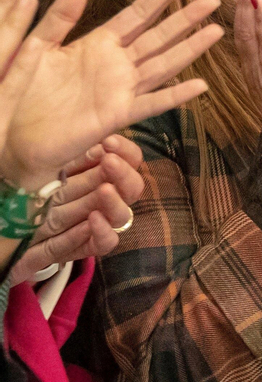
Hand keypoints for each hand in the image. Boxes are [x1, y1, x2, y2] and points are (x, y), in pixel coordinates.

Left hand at [6, 0, 221, 184]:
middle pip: (159, 36)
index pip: (137, 13)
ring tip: (217, 31)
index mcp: (99, 44)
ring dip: (191, 49)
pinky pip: (151, 104)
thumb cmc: (25, 91)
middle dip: (186, 17)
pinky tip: (200, 86)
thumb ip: (61, 17)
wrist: (16, 136)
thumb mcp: (40, 46)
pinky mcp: (118, 115)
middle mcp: (117, 64)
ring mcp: (121, 89)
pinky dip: (176, 96)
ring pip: (164, 64)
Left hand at [9, 136, 143, 284]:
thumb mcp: (37, 162)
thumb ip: (66, 147)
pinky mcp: (72, 250)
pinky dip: (102, 233)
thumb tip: (91, 131)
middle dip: (125, 174)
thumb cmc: (12, 187)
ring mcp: (82, 225)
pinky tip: (93, 221)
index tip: (112, 143)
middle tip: (110, 163)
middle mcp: (89, 198)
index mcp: (84, 172)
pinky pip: (101, 245)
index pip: (125, 162)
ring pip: (120, 217)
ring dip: (116, 202)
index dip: (127, 153)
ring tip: (105, 191)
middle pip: (130, 188)